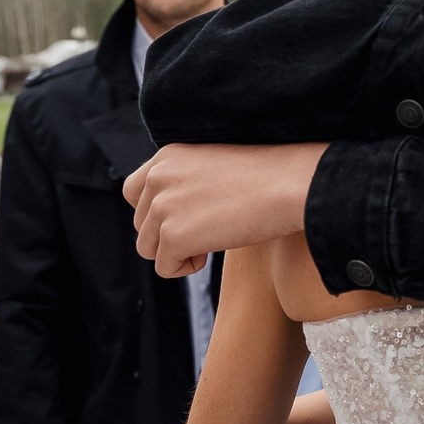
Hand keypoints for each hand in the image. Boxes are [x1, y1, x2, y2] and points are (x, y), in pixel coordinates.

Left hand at [126, 144, 326, 277]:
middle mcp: (158, 178)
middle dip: (169, 235)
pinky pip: (165, 268)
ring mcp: (163, 207)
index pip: (134, 191)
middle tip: (207, 234)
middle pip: (140, 224)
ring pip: (148, 248)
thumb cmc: (269, 176)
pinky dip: (186, 268)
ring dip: (176, 253)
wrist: (290, 185)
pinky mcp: (173, 236)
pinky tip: (211, 256)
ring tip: (210, 245)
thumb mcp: (216, 164)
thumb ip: (187, 181)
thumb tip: (180, 213)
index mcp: (167, 156)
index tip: (185, 219)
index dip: (154, 212)